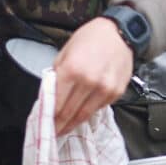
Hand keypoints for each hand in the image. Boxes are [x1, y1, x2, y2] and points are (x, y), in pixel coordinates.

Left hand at [52, 18, 133, 135]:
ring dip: (74, 124)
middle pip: (70, 113)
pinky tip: (83, 111)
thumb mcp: (66, 51)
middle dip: (60, 125)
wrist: (119, 32)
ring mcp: (104, 89)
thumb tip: (51, 94)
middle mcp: (89, 81)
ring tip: (66, 129)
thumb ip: (57, 74)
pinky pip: (99, 108)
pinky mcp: (116, 92)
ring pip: (85, 115)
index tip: (46, 125)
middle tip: (54, 132)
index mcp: (72, 70)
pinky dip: (89, 111)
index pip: (57, 103)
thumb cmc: (91, 38)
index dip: (50, 117)